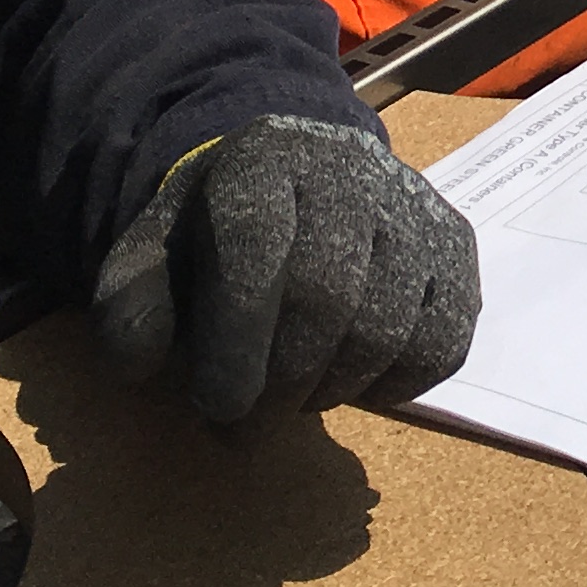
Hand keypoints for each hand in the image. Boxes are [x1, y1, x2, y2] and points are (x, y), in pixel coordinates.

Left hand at [91, 115, 481, 425]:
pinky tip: (349, 379)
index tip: (216, 406)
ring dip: (331, 389)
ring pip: (389, 328)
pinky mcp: (456, 247)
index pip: (257, 241)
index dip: (236, 337)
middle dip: (280, 381)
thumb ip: (131, 305)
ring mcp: (414, 207)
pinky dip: (395, 386)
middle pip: (330, 295)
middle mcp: (351, 168)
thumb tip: (140, 362)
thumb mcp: (152, 253)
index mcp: (263, 159)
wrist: (297, 180)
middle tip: (243, 427)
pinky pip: (444, 341)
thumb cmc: (217, 233)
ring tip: (291, 395)